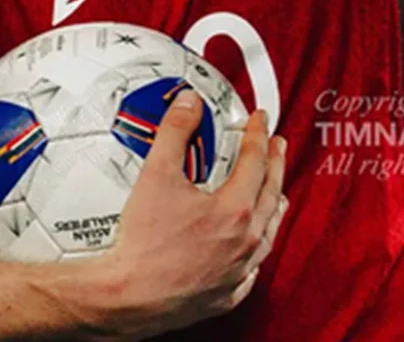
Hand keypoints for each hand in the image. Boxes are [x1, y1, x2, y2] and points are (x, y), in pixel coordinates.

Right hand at [87, 90, 288, 339]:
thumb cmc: (142, 247)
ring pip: (268, 232)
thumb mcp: (157, 174)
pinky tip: (251, 244)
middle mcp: (244, 241)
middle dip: (275, 164)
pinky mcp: (225, 294)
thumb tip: (188, 106)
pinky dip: (256, 249)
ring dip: (273, 204)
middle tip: (276, 147)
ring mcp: (237, 271)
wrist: (127, 296)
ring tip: (275, 190)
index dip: (258, 134)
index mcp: (234, 210)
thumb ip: (175, 131)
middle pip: (270, 193)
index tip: (259, 122)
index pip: (255, 160)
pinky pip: (252, 269)